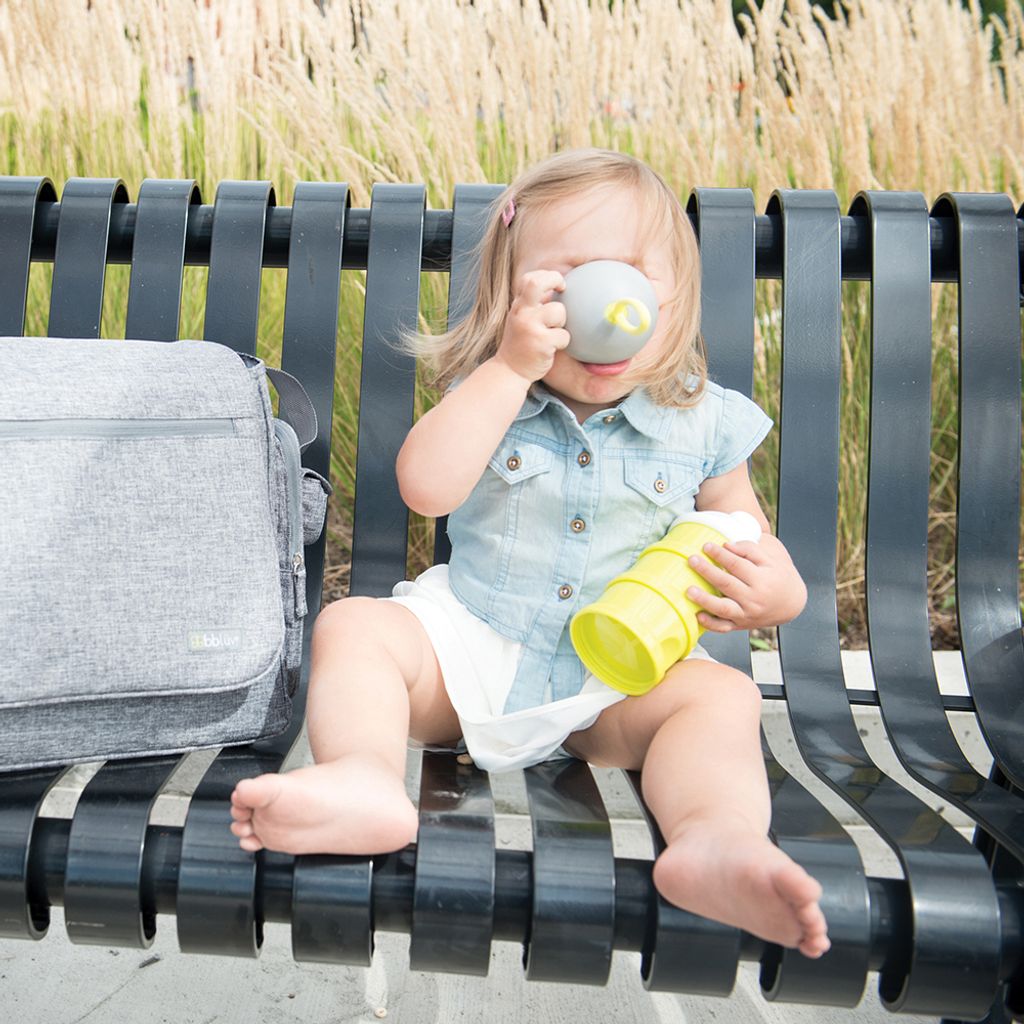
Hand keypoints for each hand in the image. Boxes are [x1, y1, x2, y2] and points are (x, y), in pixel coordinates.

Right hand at [494, 270, 568, 383]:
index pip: (530, 279)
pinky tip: (551, 349)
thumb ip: (534, 305)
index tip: (558, 286)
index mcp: (518, 305)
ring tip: (552, 334)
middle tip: (563, 289)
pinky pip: (564, 336)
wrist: (509, 371)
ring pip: (559, 311)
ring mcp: (530, 327)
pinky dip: (563, 343)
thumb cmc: (521, 344)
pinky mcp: (540, 342)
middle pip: (537, 283)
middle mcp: (521, 312)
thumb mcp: (522, 319)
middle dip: (555, 280)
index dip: (548, 277)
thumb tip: (558, 288)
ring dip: (562, 323)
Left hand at [685, 533, 806, 632]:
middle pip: (726, 584)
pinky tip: (697, 615)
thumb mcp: (771, 558)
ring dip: (704, 600)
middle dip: (707, 571)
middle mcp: (754, 599)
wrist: (791, 602)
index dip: (720, 554)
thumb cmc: (778, 575)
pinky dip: (710, 624)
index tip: (706, 546)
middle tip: (692, 560)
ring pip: (723, 608)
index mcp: (762, 580)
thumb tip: (727, 545)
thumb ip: (750, 549)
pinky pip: (723, 627)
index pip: (737, 565)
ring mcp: (746, 614)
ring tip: (689, 590)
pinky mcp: (740, 624)